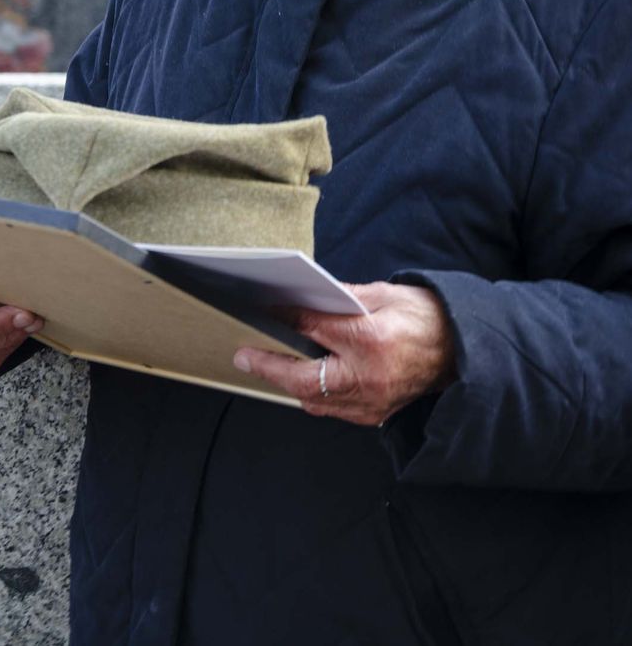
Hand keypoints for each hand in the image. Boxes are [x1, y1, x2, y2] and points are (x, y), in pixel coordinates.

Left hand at [233, 281, 455, 425]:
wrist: (465, 351)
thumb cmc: (429, 317)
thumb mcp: (386, 294)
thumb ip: (344, 298)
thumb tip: (308, 297)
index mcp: (372, 340)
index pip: (314, 330)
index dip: (286, 320)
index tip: (265, 311)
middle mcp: (369, 377)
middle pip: (304, 379)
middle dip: (270, 368)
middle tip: (244, 356)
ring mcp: (373, 402)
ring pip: (315, 401)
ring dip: (289, 384)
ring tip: (267, 365)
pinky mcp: (376, 414)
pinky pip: (334, 410)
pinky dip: (314, 395)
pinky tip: (303, 379)